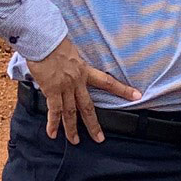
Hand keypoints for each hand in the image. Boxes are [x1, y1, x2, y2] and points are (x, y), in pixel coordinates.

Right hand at [25, 40, 139, 143]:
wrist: (43, 39)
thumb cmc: (54, 41)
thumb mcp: (70, 50)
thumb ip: (72, 62)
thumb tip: (69, 66)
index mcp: (84, 70)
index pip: (108, 81)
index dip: (122, 89)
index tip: (136, 95)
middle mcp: (77, 81)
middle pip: (88, 107)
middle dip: (93, 124)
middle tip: (99, 138)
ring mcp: (65, 87)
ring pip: (71, 113)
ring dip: (72, 129)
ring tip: (75, 141)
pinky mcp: (52, 90)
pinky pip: (54, 110)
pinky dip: (53, 123)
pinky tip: (53, 133)